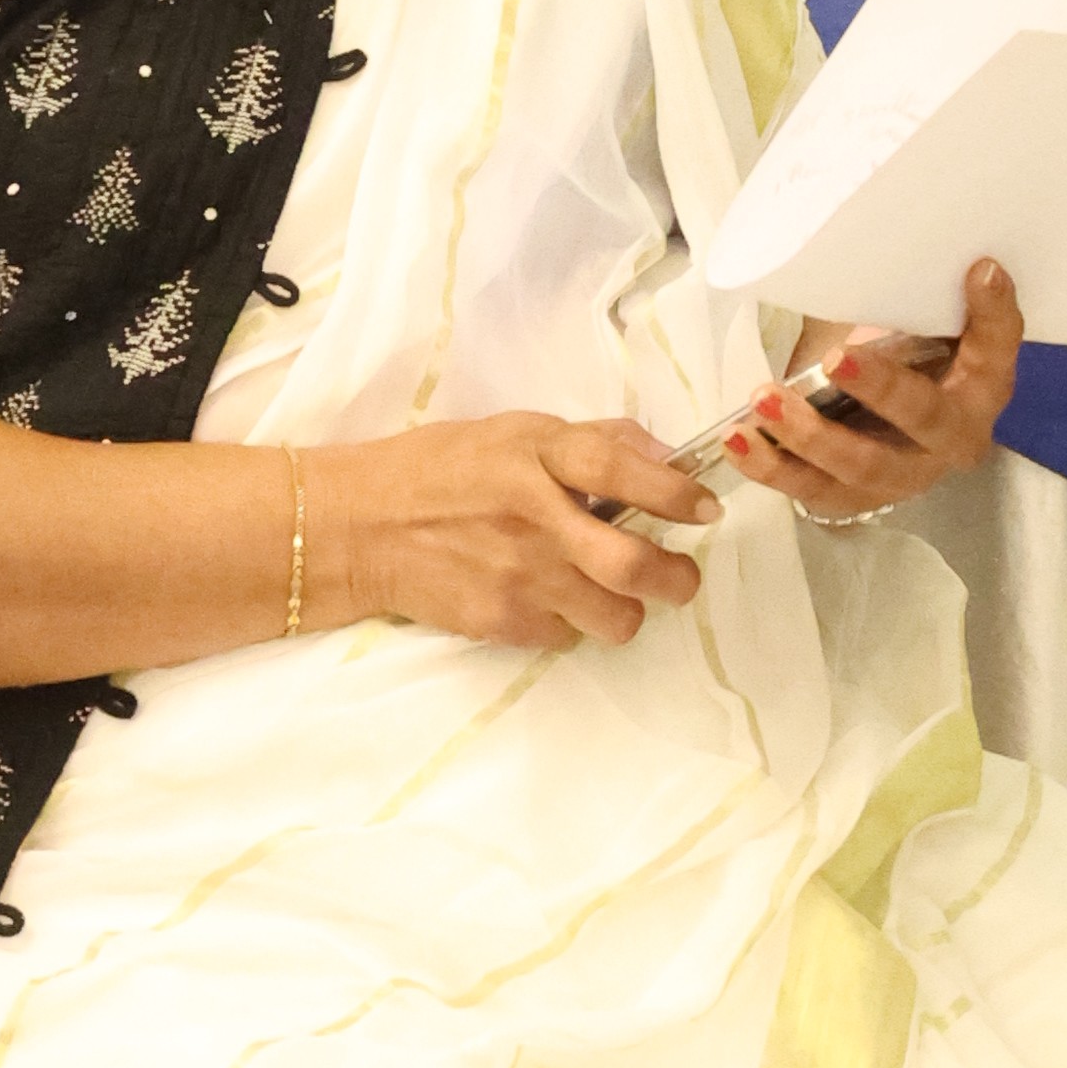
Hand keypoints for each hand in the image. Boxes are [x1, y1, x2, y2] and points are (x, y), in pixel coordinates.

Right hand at [308, 416, 715, 648]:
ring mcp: (516, 576)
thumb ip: (590, 441)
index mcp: (536, 456)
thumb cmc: (439, 470)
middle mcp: (532, 517)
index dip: (677, 493)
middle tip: (680, 575)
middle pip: (633, 565)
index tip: (705, 508)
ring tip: (613, 593)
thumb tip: (664, 454)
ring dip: (628, 609)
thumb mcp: (512, 432)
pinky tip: (552, 599)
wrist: (361, 526)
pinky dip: (574, 623)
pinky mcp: (500, 622)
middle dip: (676, 577)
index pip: (624, 471)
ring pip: (615, 617)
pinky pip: (568, 636)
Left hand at [726, 262, 1021, 517]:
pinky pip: (813, 492)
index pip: (997, 347)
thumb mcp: (917, 318)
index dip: (992, 313)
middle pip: (926, 419)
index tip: (980, 270)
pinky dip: (772, 467)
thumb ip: (917, 292)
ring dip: (810, 436)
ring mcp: (905, 477)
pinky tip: (738, 439)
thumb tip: (911, 244)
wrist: (889, 421)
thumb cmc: (907, 355)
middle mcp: (954, 438)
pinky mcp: (856, 499)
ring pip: (863, 468)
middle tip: (834, 357)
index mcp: (982, 384)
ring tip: (764, 399)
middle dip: (881, 391)